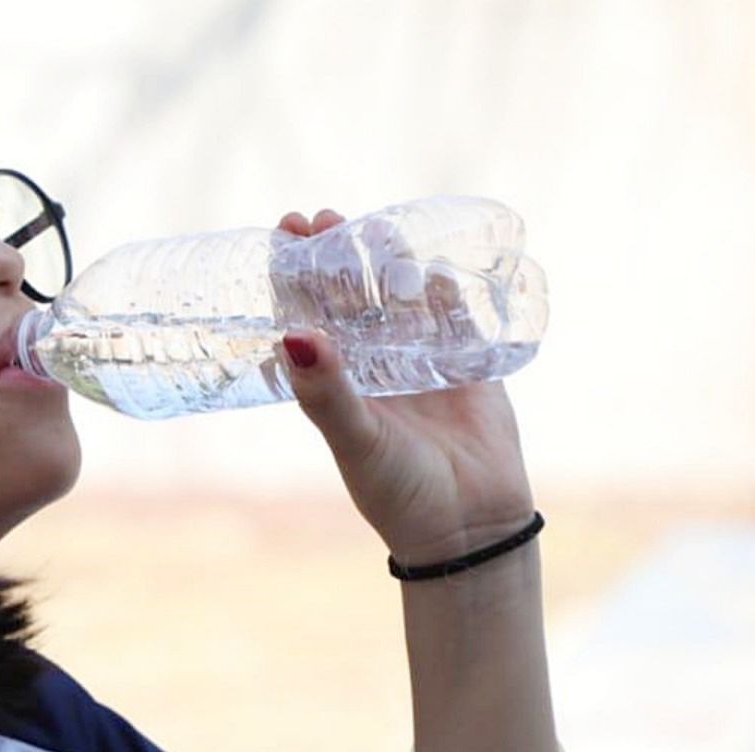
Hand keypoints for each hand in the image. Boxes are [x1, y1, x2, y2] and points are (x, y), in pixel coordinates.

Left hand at [275, 209, 535, 566]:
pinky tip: (432, 259)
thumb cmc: (401, 494)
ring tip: (370, 226)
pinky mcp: (467, 368)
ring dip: (384, 263)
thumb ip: (325, 393)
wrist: (470, 530)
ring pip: (398, 299)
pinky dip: (445, 288)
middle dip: (334, 256)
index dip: (293, 276)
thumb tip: (290, 334)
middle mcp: (372, 370)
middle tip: (321, 217)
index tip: (284, 233)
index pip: (306, 317)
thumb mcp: (354, 440)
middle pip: (348, 298)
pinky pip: (456, 318)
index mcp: (335, 385)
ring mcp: (420, 365)